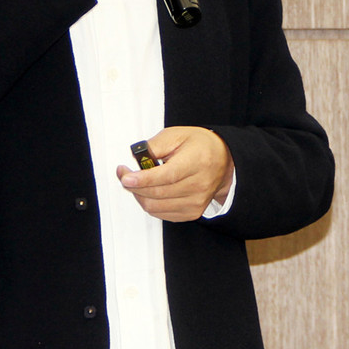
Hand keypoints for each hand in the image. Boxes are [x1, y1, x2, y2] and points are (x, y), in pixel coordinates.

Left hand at [117, 126, 233, 221]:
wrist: (223, 161)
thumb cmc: (200, 146)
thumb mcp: (177, 135)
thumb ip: (155, 145)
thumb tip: (136, 158)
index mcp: (197, 162)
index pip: (167, 176)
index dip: (143, 179)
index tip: (125, 176)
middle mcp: (199, 185)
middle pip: (158, 193)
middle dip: (134, 185)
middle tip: (124, 174)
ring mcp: (196, 202)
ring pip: (155, 207)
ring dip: (139, 195)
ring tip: (137, 182)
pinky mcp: (192, 213)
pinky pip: (161, 214)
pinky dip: (150, 204)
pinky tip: (150, 191)